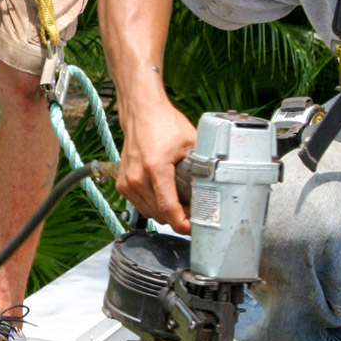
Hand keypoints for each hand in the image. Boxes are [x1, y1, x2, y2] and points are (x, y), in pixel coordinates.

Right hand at [116, 104, 196, 233]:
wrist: (140, 113)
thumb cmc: (163, 123)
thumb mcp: (190, 142)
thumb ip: (203, 163)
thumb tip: (217, 181)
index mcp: (155, 168)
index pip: (168, 209)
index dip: (182, 224)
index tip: (192, 228)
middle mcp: (138, 178)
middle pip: (161, 215)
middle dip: (178, 217)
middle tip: (192, 209)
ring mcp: (127, 183)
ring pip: (150, 213)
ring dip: (165, 212)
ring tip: (179, 202)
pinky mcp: (122, 184)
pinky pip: (140, 206)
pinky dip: (153, 205)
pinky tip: (163, 195)